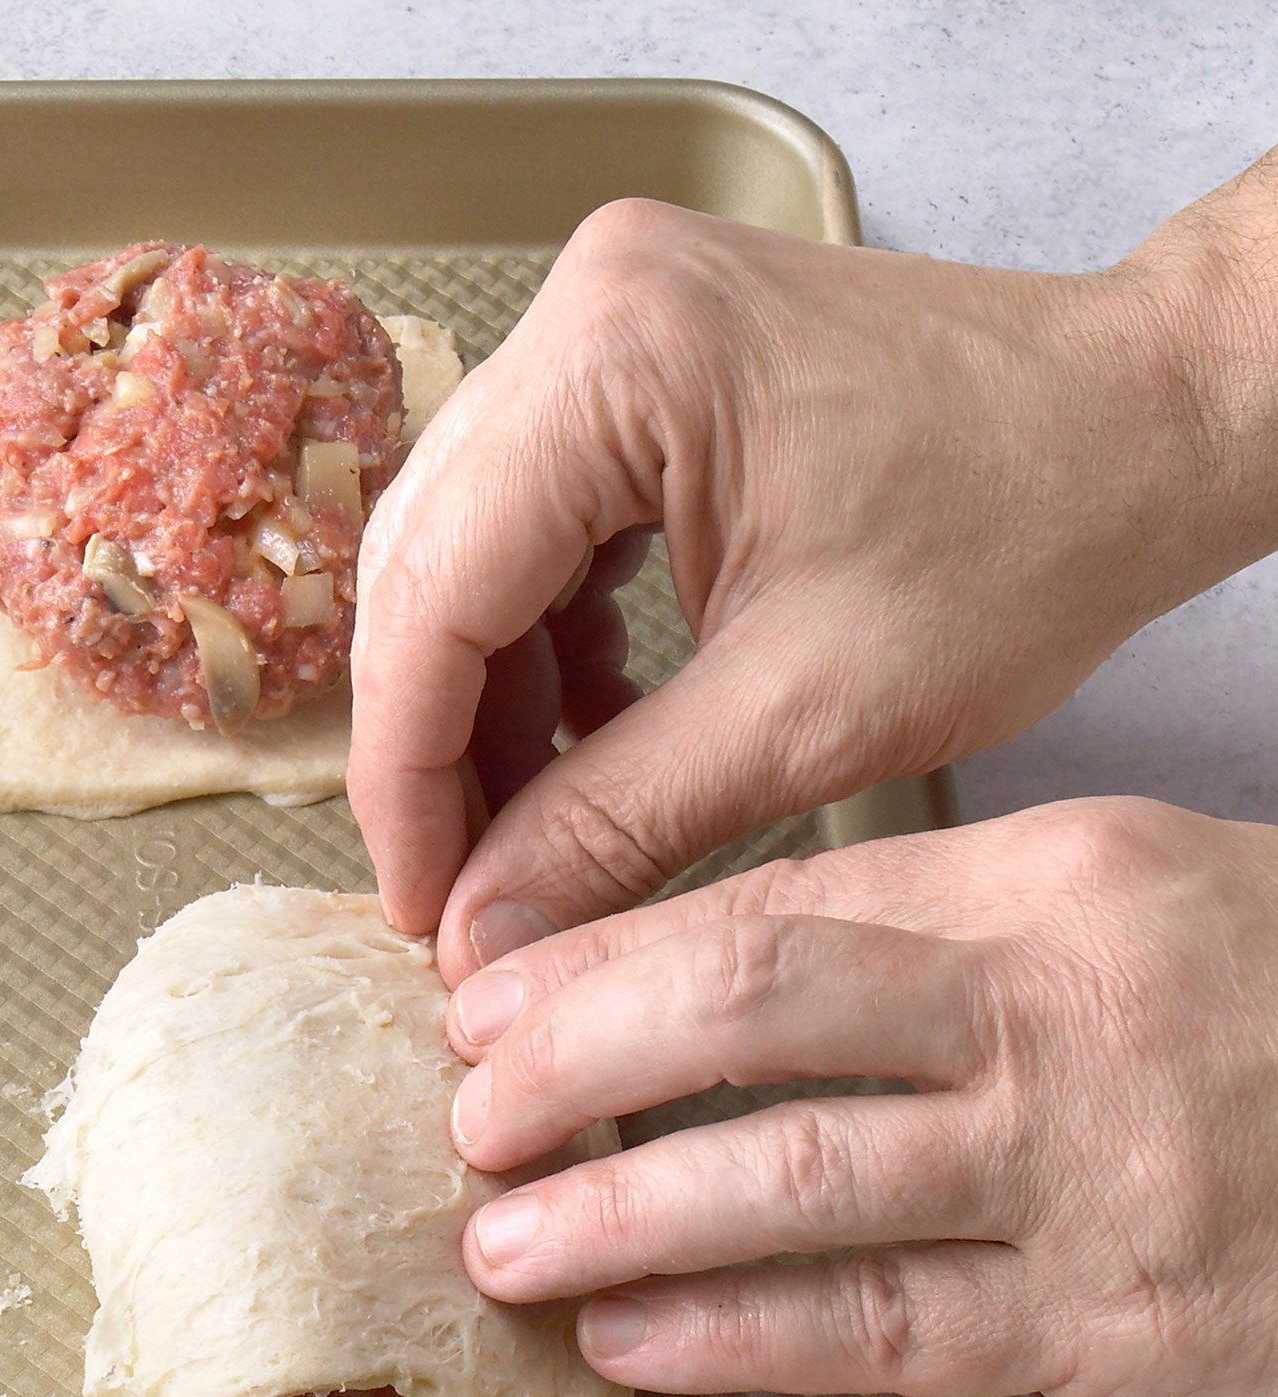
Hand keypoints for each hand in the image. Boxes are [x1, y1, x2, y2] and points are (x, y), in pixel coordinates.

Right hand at [350, 154, 1277, 986]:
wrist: (1149, 424)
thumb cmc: (1030, 530)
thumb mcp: (809, 713)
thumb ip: (616, 824)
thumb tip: (481, 930)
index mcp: (615, 362)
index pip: (434, 594)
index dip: (407, 771)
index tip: (417, 899)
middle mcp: (584, 307)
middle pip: (429, 560)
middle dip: (437, 740)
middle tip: (455, 884)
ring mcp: (605, 316)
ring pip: (467, 540)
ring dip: (486, 691)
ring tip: (526, 825)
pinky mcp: (635, 352)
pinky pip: (531, 508)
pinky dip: (542, 628)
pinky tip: (585, 723)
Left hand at [444, 797, 1277, 1396]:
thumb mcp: (1137, 907)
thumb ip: (941, 930)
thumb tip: (710, 974)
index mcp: (1053, 881)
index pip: (771, 900)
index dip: (602, 953)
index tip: (490, 992)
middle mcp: (1060, 1006)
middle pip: (751, 1005)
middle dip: (575, 1057)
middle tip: (471, 1106)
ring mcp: (1089, 1169)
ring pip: (792, 1179)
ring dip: (619, 1215)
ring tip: (506, 1239)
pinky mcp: (1118, 1319)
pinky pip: (882, 1323)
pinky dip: (735, 1333)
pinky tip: (635, 1336)